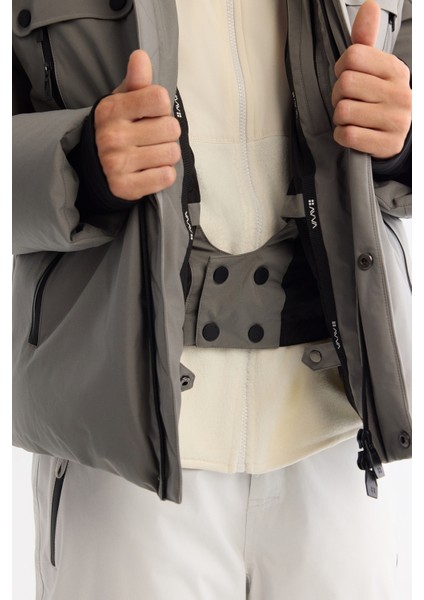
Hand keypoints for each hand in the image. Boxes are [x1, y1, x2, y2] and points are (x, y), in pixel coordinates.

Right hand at [94, 50, 180, 199]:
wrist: (94, 166)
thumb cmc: (116, 127)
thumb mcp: (122, 101)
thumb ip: (136, 80)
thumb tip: (141, 56)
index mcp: (112, 109)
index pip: (160, 99)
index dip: (162, 107)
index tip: (151, 114)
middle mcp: (113, 136)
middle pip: (171, 129)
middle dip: (167, 134)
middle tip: (153, 137)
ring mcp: (118, 164)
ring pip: (172, 153)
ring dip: (167, 154)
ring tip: (151, 154)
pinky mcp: (125, 187)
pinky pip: (166, 176)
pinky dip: (164, 174)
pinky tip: (150, 170)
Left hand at [332, 0, 410, 158]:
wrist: (396, 134)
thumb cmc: (379, 99)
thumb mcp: (375, 69)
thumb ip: (366, 40)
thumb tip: (369, 5)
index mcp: (395, 70)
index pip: (353, 56)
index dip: (341, 69)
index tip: (348, 77)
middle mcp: (399, 93)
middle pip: (345, 84)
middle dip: (339, 95)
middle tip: (349, 101)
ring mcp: (395, 120)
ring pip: (344, 111)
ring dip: (340, 117)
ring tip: (353, 117)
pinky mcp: (386, 144)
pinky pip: (347, 134)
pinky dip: (342, 135)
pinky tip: (353, 132)